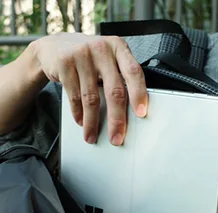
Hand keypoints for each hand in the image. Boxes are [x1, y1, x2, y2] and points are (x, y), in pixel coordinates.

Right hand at [31, 33, 147, 145]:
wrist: (54, 46)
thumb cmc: (89, 58)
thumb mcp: (108, 59)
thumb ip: (120, 77)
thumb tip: (131, 113)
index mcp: (118, 47)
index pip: (134, 72)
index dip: (139, 94)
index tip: (141, 113)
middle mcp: (101, 48)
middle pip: (114, 90)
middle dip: (116, 119)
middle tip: (117, 138)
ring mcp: (81, 54)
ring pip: (91, 98)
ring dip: (92, 123)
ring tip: (93, 136)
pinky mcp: (64, 63)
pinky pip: (74, 96)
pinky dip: (78, 113)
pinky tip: (81, 122)